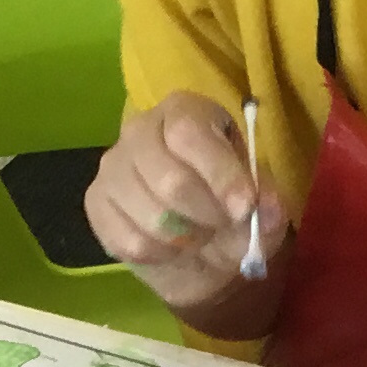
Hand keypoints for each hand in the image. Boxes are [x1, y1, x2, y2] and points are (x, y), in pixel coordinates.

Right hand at [83, 93, 287, 316]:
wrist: (199, 250)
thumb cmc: (230, 212)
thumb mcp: (262, 209)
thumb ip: (269, 206)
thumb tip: (267, 209)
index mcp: (185, 112)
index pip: (188, 133)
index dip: (219, 173)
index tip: (244, 207)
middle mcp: (140, 130)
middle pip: (169, 177)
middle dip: (206, 214)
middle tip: (223, 226)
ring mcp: (112, 167)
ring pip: (150, 215)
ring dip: (186, 238)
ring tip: (199, 236)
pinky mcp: (96, 203)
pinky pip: (130, 240)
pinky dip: (162, 254)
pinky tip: (171, 246)